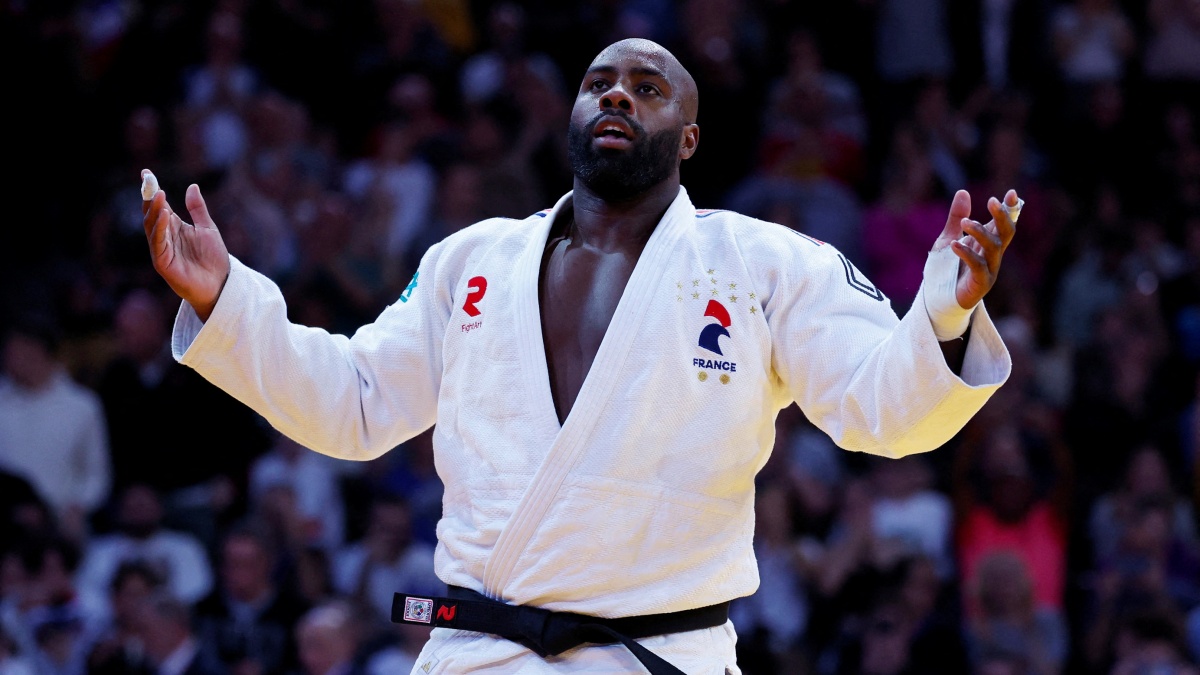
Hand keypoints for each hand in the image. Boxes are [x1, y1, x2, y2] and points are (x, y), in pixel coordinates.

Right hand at [142, 171, 230, 320]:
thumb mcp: (208, 228)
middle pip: (152, 214)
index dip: (152, 190)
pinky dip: (160, 227)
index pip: (159, 206)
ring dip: (154, 210)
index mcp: (173, 228)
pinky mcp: (163, 263)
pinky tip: (164, 213)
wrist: (221, 284)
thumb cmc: (214, 259)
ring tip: (158, 193)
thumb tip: (192, 186)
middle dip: (149, 197)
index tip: (146, 172)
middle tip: (148, 180)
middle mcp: (164, 238)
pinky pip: (158, 243)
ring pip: (152, 227)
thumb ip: (198, 209)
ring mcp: (162, 250)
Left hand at [933, 188, 1017, 308]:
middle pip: (1006, 233)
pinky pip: (978, 266)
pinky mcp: (981, 284)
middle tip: (992, 201)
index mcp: (988, 243)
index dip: (1009, 209)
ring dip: (980, 232)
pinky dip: (967, 254)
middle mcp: (993, 255)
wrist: (939, 299)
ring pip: (994, 248)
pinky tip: (955, 244)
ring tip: (965, 223)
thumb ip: (956, 218)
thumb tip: (963, 192)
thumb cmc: (947, 269)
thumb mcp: (948, 238)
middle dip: (1002, 216)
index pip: (1003, 223)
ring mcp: (990, 270)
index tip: (1011, 193)